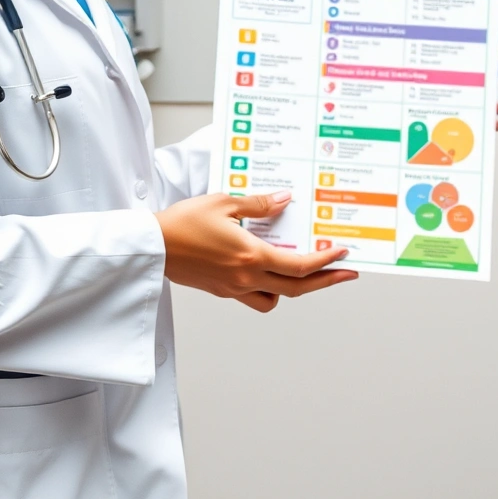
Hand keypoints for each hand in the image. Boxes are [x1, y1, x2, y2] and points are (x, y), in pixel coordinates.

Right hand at [156, 191, 356, 311]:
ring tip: (302, 269)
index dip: (326, 261)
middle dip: (326, 281)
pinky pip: (253, 295)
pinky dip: (267, 287)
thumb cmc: (182, 223)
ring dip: (292, 288)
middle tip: (346, 273)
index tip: (342, 254)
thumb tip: (283, 200)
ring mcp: (233, 288)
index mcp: (251, 257)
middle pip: (297, 288)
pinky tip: (267, 268)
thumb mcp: (224, 203)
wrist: (151, 246)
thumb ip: (258, 204)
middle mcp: (245, 277)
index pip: (300, 266)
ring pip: (274, 298)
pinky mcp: (221, 290)